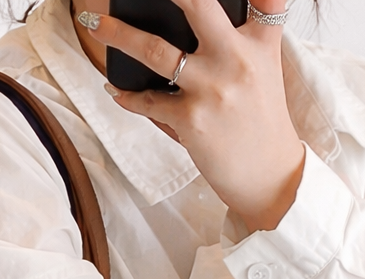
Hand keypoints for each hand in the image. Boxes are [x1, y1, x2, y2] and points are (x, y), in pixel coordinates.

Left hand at [77, 1, 304, 231]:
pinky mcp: (191, 119)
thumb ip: (246, 36)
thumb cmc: (259, 120)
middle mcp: (237, 58)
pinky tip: (116, 92)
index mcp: (260, 41)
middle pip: (198, 5)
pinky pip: (148, 101)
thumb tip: (198, 13)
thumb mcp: (265, 68)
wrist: (268, 175)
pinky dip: (128, 97)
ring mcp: (212, 88)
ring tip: (96, 26)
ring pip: (155, 51)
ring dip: (120, 35)